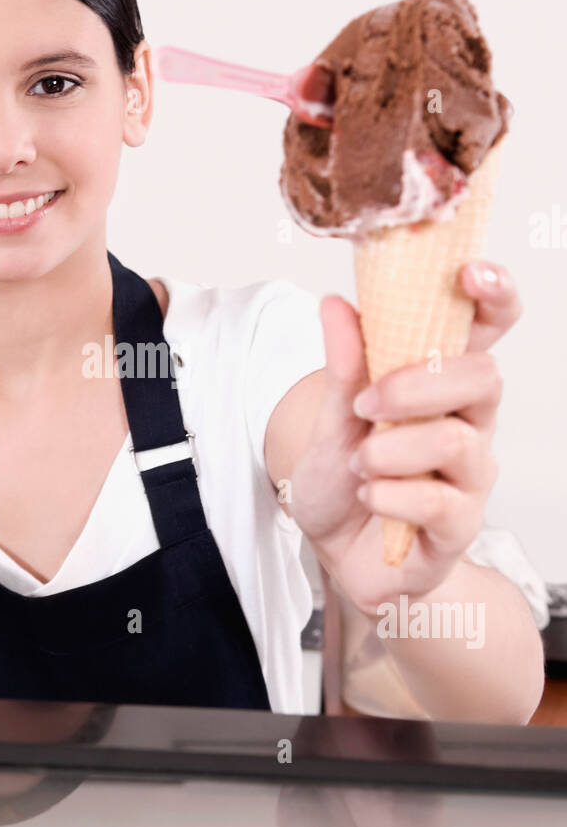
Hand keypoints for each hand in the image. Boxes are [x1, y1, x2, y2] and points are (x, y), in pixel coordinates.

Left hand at [288, 262, 522, 615]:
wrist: (334, 552)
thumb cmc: (346, 479)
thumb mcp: (332, 417)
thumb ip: (343, 366)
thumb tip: (338, 304)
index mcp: (443, 386)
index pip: (490, 330)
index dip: (494, 295)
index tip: (467, 274)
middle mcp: (469, 426)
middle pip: (484, 379)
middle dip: (417, 385)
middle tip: (364, 405)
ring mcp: (469, 479)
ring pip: (456, 442)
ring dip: (391, 449)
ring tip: (358, 464)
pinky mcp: (457, 530)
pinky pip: (440, 505)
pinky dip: (390, 496)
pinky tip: (368, 497)